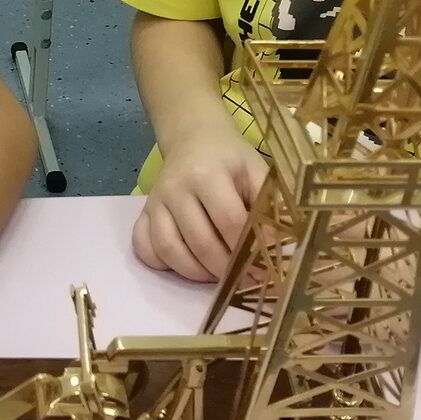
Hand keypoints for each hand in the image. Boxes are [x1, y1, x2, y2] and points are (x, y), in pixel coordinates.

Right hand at [133, 132, 267, 282]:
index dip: (248, 250)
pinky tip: (186, 263)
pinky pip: (145, 249)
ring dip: (196, 273)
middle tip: (245, 280)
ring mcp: (155, 202)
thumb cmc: (231, 160)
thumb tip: (277, 249)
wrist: (194, 139)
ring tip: (217, 275)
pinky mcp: (143, 213)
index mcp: (207, 174)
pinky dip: (164, 264)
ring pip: (169, 250)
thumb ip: (268, 207)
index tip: (265, 268)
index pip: (229, 221)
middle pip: (200, 242)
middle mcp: (175, 188)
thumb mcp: (256, 172)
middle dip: (226, 269)